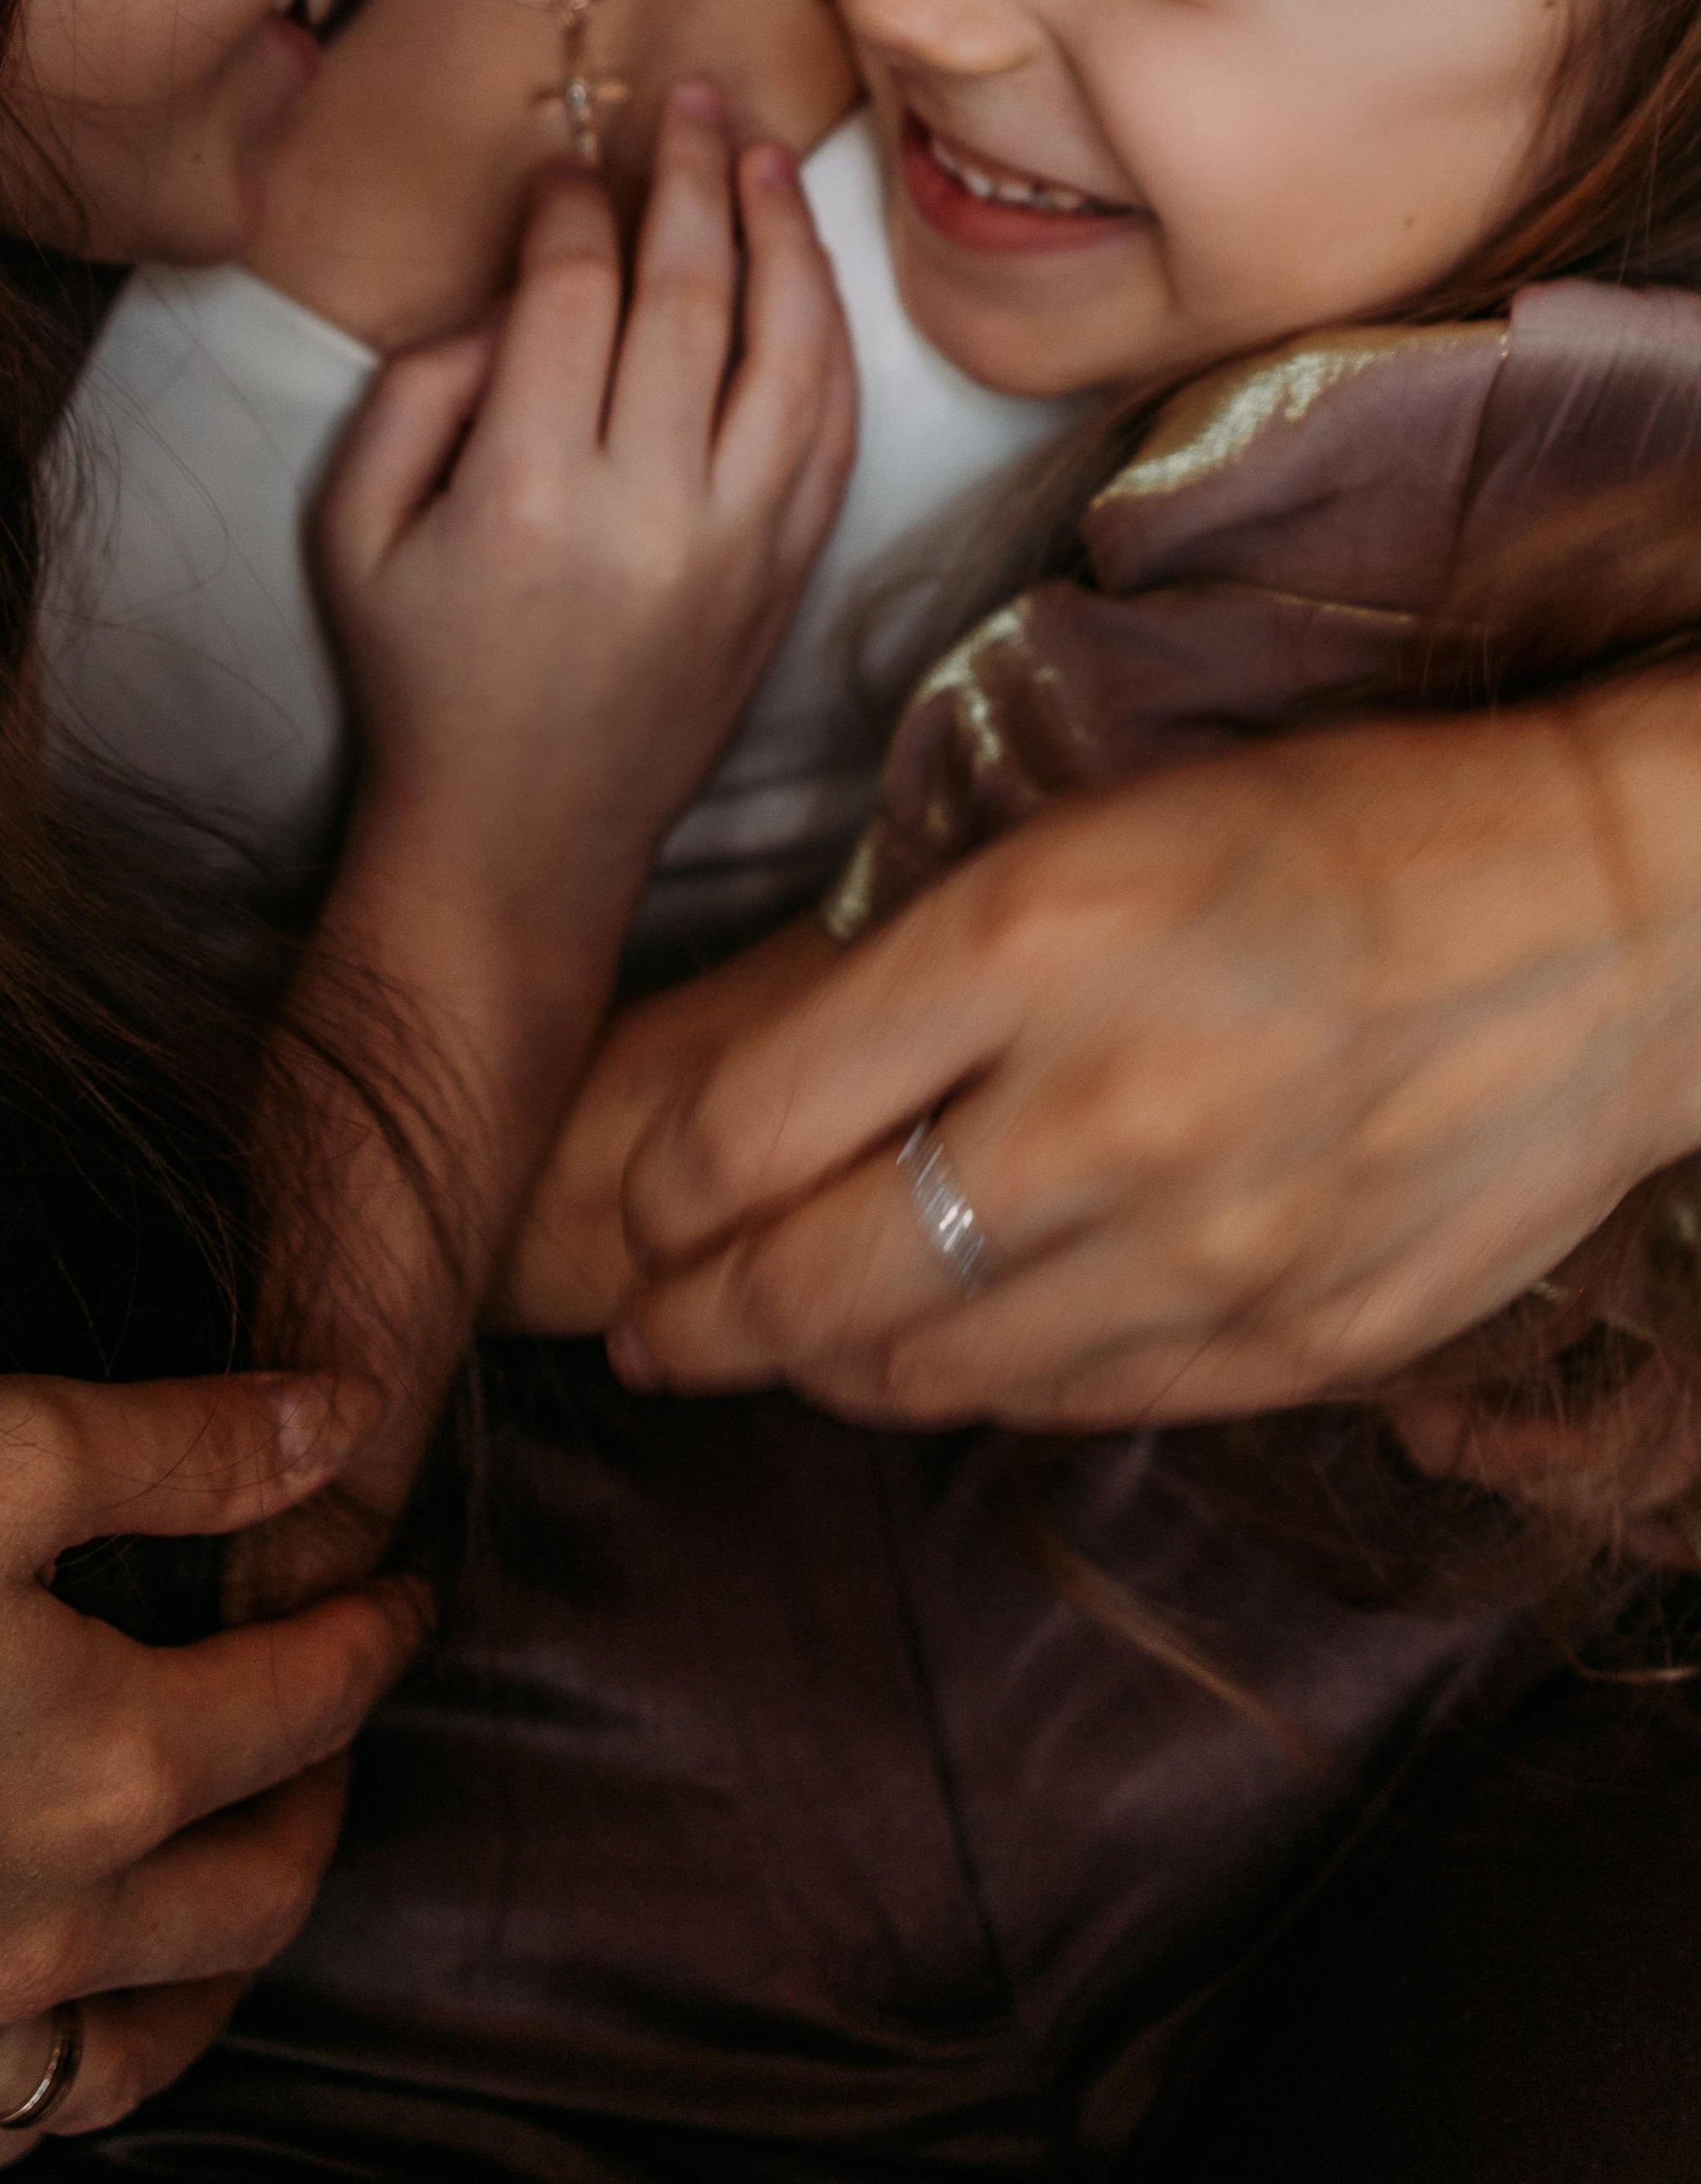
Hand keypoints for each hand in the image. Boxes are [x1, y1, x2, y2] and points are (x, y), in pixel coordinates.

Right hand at [0, 1371, 426, 2183]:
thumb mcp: (1, 1454)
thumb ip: (189, 1444)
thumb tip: (347, 1423)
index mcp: (115, 1769)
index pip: (308, 1702)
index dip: (373, 1633)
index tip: (401, 1592)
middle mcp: (43, 1931)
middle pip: (243, 1903)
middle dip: (314, 1819)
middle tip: (325, 1757)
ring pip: (100, 2076)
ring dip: (183, 2017)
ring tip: (205, 1954)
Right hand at [319, 81, 855, 950]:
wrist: (520, 838)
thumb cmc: (422, 678)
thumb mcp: (355, 532)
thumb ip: (417, 393)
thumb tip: (517, 296)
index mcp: (528, 494)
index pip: (576, 294)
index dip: (574, 207)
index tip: (566, 166)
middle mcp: (651, 512)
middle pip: (695, 295)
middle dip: (693, 176)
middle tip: (693, 101)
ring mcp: (738, 548)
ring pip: (793, 352)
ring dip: (785, 238)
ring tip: (767, 158)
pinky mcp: (785, 577)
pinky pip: (832, 429)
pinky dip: (830, 340)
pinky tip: (807, 278)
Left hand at [611, 681, 1700, 1428]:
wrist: (1600, 919)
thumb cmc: (1324, 837)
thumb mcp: (1085, 836)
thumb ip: (916, 978)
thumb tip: (750, 1113)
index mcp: (1030, 934)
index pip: (749, 1127)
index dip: (658, 1201)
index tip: (638, 1217)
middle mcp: (1104, 1107)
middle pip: (809, 1281)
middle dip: (692, 1322)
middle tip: (645, 1330)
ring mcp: (1207, 1250)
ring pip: (925, 1369)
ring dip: (816, 1370)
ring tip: (765, 1354)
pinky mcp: (1293, 1342)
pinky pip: (1066, 1402)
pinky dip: (972, 1388)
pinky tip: (934, 1361)